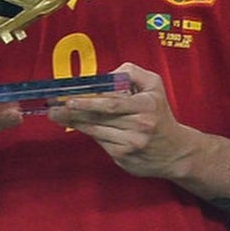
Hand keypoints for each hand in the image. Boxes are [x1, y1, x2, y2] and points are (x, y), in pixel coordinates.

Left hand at [47, 63, 189, 177]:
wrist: (176, 152)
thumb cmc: (160, 114)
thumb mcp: (154, 86)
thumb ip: (131, 73)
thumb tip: (106, 76)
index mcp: (145, 106)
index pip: (112, 102)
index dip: (88, 101)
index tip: (69, 97)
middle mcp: (138, 126)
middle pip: (99, 117)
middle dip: (73, 111)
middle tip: (53, 107)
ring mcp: (130, 144)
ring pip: (95, 130)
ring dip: (73, 122)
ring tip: (55, 115)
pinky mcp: (123, 158)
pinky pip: (100, 142)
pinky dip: (88, 132)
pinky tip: (76, 125)